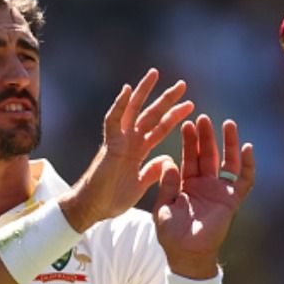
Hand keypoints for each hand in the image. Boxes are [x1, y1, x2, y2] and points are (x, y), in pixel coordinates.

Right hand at [60, 69, 194, 230]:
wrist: (93, 209)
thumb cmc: (112, 198)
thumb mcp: (141, 184)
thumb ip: (153, 171)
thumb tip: (167, 159)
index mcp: (139, 149)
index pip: (160, 128)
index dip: (174, 116)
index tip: (191, 105)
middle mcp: (130, 141)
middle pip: (151, 114)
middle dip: (166, 99)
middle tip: (183, 84)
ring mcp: (119, 141)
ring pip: (133, 110)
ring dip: (144, 92)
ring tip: (155, 74)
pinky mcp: (109, 145)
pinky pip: (113, 121)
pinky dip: (119, 105)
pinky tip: (127, 89)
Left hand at [153, 115, 255, 278]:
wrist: (186, 254)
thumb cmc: (171, 234)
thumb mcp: (162, 206)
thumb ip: (166, 185)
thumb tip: (168, 161)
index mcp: (186, 184)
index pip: (189, 157)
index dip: (189, 141)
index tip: (186, 123)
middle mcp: (204, 184)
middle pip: (208, 154)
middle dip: (206, 136)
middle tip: (203, 118)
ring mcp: (219, 191)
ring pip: (227, 162)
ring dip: (228, 143)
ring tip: (228, 123)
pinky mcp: (232, 200)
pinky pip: (244, 180)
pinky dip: (248, 165)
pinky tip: (248, 147)